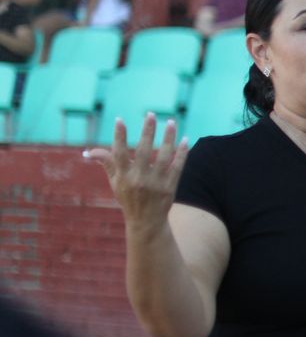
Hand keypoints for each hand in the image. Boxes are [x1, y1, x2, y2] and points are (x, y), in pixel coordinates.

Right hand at [84, 114, 188, 231]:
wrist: (146, 222)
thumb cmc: (128, 198)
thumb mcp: (115, 182)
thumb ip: (107, 163)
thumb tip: (89, 151)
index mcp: (123, 177)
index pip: (119, 153)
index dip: (119, 136)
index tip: (120, 119)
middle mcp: (139, 179)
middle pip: (144, 151)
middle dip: (147, 131)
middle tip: (151, 114)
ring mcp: (156, 183)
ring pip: (164, 156)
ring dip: (168, 138)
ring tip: (171, 122)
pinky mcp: (170, 187)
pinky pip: (178, 167)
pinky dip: (182, 153)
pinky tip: (185, 140)